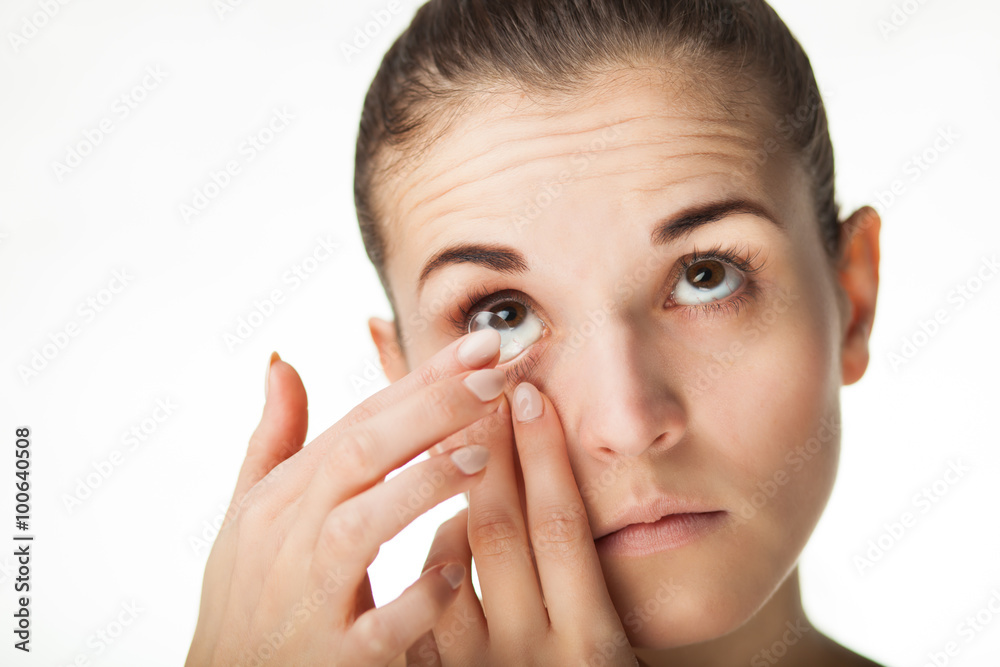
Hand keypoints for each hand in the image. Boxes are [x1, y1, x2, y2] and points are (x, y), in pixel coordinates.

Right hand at [186, 330, 509, 665]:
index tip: (480, 346)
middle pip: (357, 458)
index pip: (356, 424)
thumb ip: (274, 440)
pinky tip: (456, 574)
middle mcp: (288, 542)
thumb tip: (281, 360)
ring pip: (358, 530)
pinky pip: (377, 627)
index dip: (419, 382)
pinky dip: (415, 599)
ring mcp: (307, 602)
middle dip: (428, 412)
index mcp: (279, 501)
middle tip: (494, 376)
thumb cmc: (247, 597)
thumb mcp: (248, 516)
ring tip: (482, 457)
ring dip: (419, 488)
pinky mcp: (329, 659)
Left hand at [408, 382, 638, 666]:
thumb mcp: (617, 654)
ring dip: (454, 504)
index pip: (562, 526)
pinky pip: (420, 602)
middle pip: (500, 530)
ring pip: (448, 560)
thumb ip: (596, 595)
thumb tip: (573, 501)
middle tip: (480, 391)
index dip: (544, 455)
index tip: (530, 396)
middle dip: (489, 451)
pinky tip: (449, 533)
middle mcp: (531, 657)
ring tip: (460, 450)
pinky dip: (434, 557)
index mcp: (592, 647)